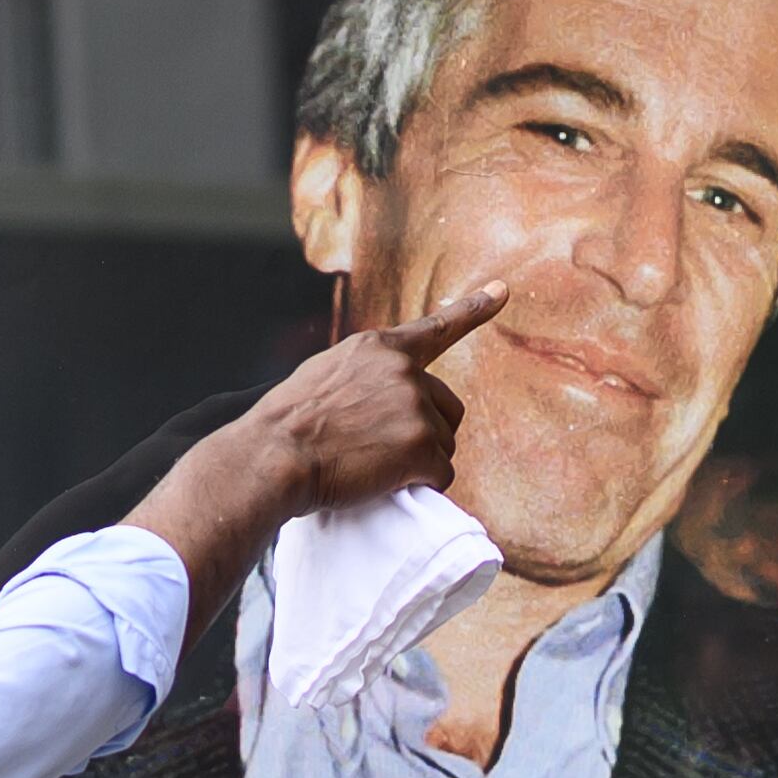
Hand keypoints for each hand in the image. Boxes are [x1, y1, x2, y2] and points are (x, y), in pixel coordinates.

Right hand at [211, 278, 502, 517]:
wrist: (275, 456)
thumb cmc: (284, 427)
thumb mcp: (321, 378)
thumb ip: (360, 378)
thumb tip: (379, 404)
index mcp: (376, 349)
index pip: (434, 328)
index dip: (473, 309)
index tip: (502, 291)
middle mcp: (402, 371)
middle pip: (445, 405)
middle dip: (427, 431)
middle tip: (385, 452)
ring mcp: (414, 405)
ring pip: (444, 443)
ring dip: (419, 461)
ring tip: (374, 467)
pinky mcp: (421, 444)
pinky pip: (441, 474)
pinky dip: (422, 486)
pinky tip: (389, 485)